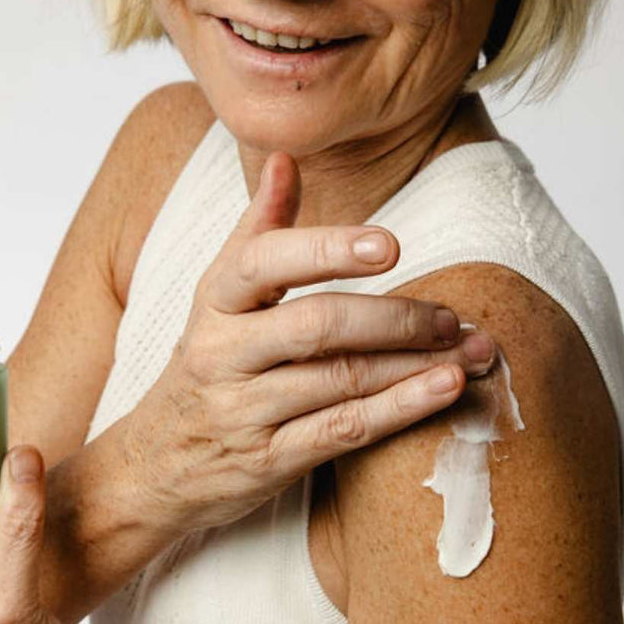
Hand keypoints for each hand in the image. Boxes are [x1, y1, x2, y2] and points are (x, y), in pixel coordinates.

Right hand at [129, 150, 498, 530]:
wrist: (153, 466)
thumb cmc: (205, 366)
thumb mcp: (216, 297)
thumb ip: (257, 230)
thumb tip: (285, 158)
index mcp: (213, 302)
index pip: (264, 263)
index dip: (326, 250)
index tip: (388, 245)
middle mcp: (222, 353)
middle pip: (316, 326)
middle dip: (394, 318)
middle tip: (450, 317)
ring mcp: (243, 411)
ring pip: (340, 380)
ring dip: (413, 364)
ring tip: (471, 351)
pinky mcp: (267, 461)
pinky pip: (342, 431)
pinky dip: (399, 410)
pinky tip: (442, 390)